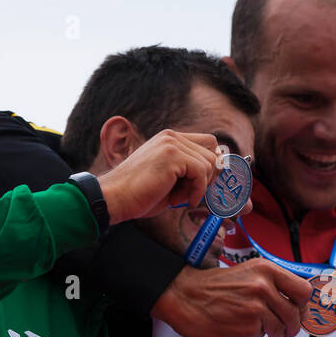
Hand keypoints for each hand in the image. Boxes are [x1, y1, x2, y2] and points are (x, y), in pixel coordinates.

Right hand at [97, 130, 220, 223]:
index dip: (212, 164)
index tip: (203, 184)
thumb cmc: (141, 193)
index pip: (208, 143)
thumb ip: (190, 171)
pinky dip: (196, 190)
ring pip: (209, 163)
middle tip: (188, 193)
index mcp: (170, 139)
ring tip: (177, 197)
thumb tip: (220, 170)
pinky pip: (201, 172)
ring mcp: (171, 143)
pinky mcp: (172, 155)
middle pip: (212, 152)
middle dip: (206, 177)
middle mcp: (171, 137)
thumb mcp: (171, 178)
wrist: (116, 198)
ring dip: (198, 186)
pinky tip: (180, 200)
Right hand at [153, 257, 311, 336]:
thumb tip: (298, 304)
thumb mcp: (249, 273)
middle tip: (286, 330)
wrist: (185, 295)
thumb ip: (274, 285)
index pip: (303, 291)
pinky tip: (241, 327)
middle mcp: (263, 286)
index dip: (304, 305)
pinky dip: (254, 335)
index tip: (300, 312)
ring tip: (263, 331)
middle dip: (292, 326)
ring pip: (280, 328)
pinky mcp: (246, 326)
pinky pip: (261, 336)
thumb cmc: (215, 286)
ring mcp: (255, 307)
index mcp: (267, 270)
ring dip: (274, 334)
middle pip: (295, 314)